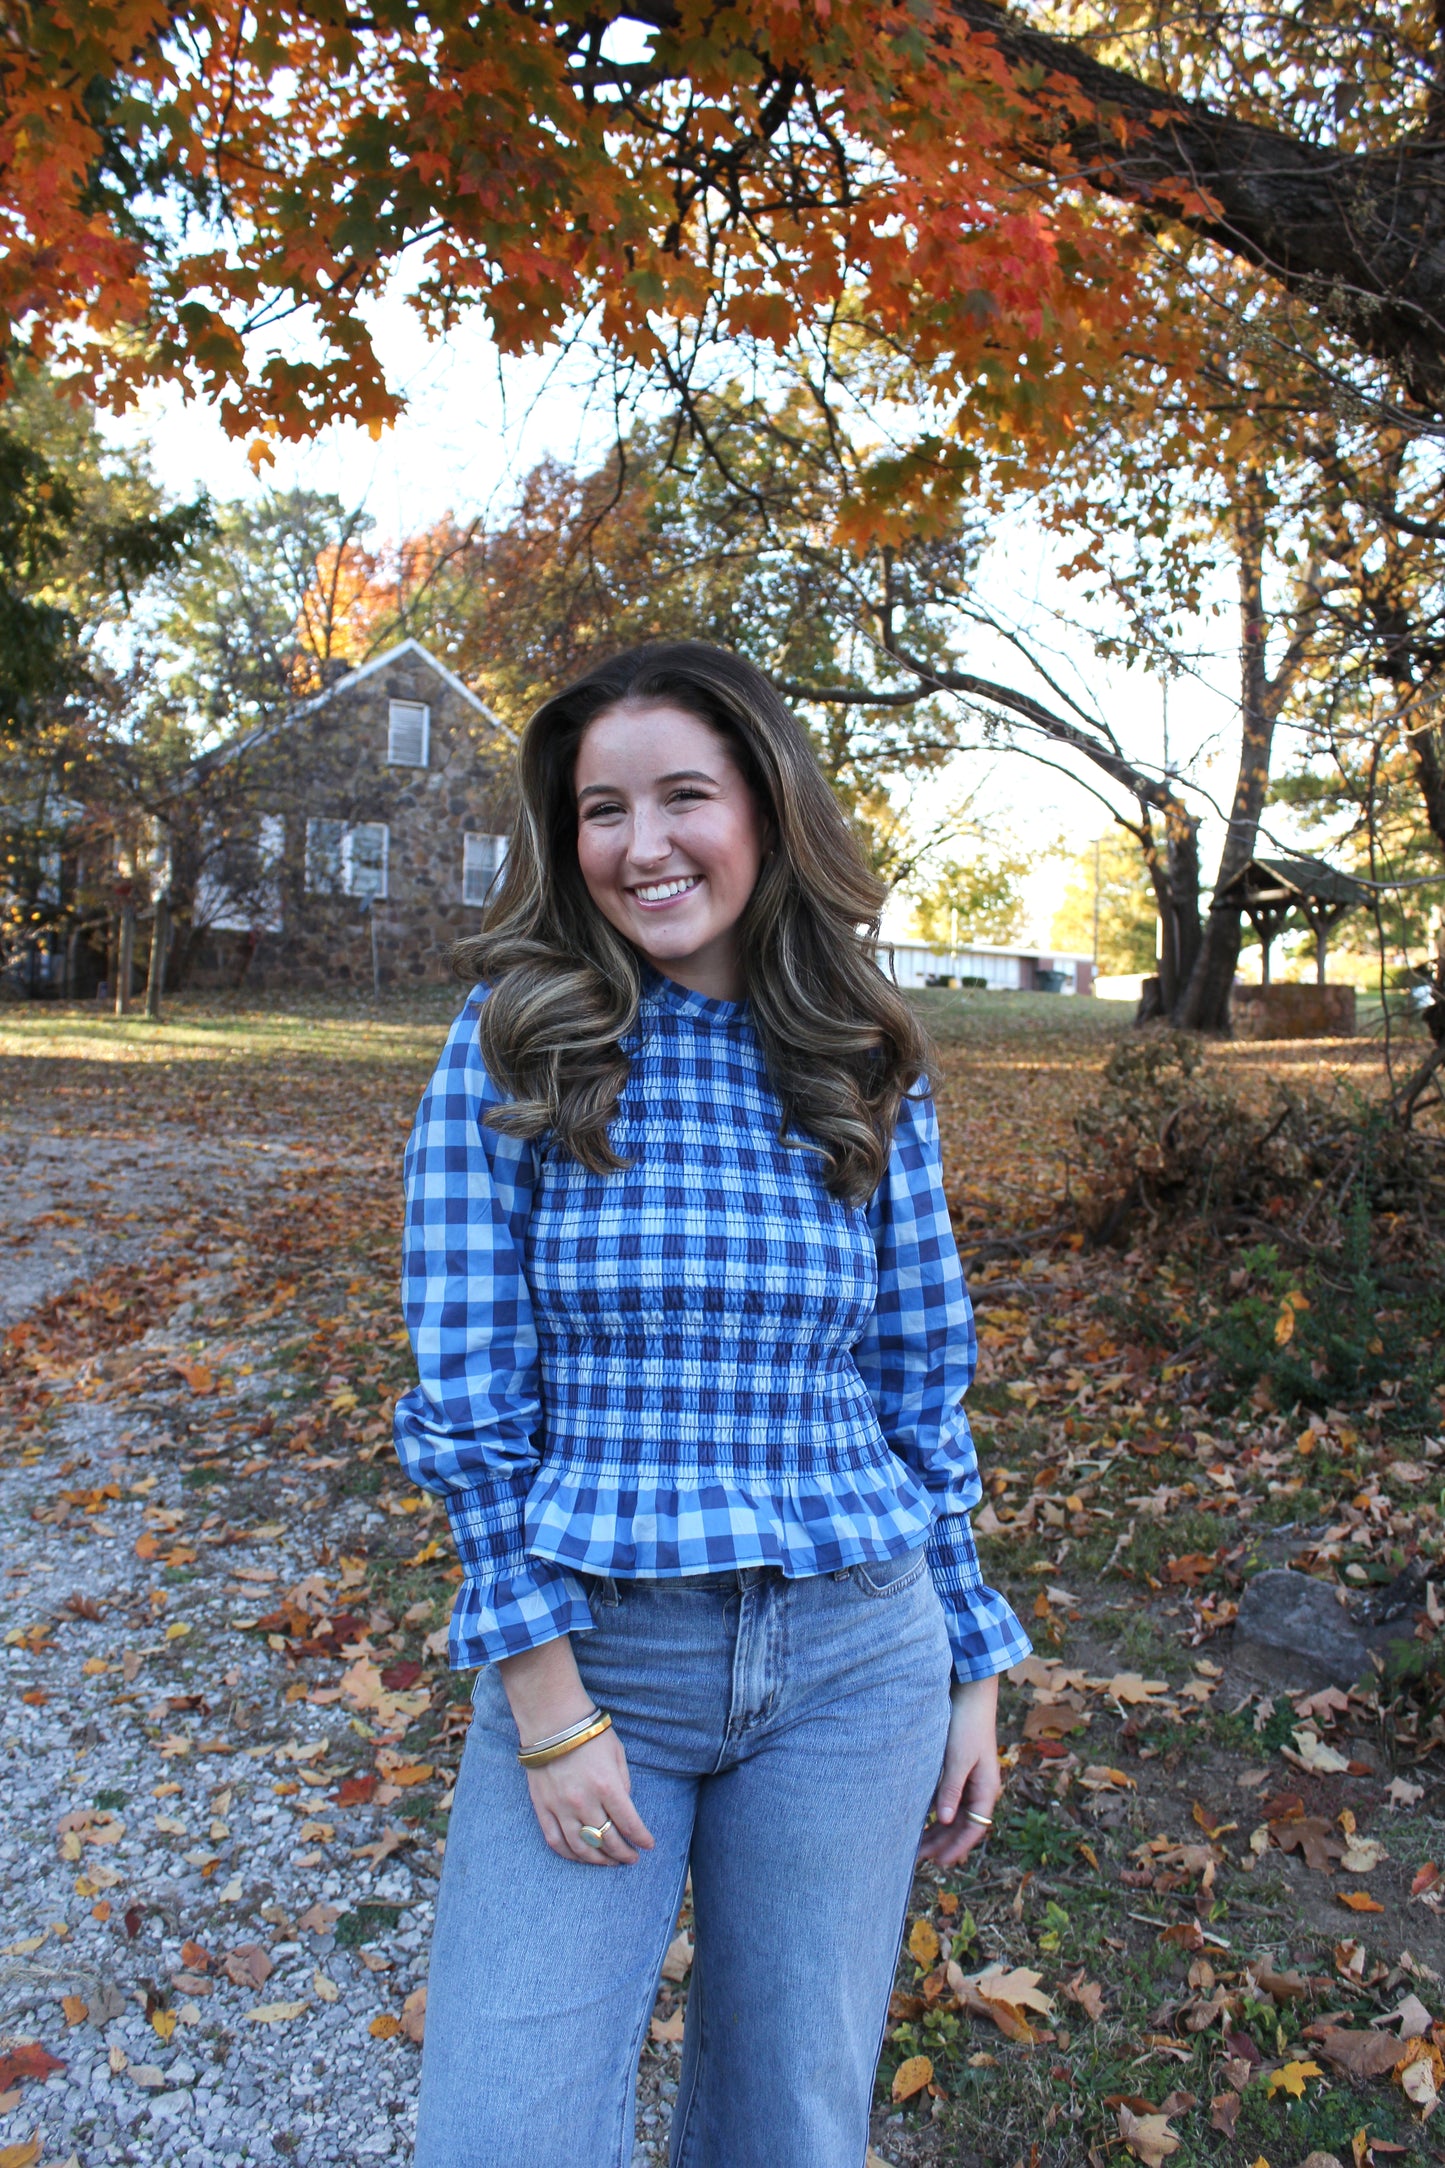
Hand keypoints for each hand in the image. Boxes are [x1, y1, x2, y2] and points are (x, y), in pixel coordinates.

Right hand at [497, 1634, 654, 1867]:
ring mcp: (561, 1808)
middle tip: (631, 1858)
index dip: (641, 1839)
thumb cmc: (589, 1734)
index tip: (647, 1846)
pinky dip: (570, 1855)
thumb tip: (623, 1811)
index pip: (629, 1824)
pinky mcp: (543, 1808)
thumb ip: (623, 1785)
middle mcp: (584, 1802)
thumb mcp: (617, 1754)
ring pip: (582, 1847)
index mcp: (607, 1787)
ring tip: (609, 1862)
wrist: (552, 1720)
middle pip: (607, 1840)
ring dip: (599, 1860)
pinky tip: (581, 1857)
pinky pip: (555, 1841)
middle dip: (623, 1853)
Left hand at [918, 1674, 1000, 1868]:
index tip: (939, 1863)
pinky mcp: (959, 1771)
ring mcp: (971, 1781)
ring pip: (955, 1815)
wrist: (971, 1694)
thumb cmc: (967, 1725)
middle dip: (943, 1843)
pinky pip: (950, 1800)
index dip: (957, 1848)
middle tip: (918, 1858)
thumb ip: (951, 1790)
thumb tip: (944, 1820)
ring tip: (917, 1844)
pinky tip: (921, 1819)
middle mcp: (980, 1789)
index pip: (974, 1829)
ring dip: (938, 1830)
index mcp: (986, 1789)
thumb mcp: (958, 1759)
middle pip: (962, 1825)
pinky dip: (937, 1812)